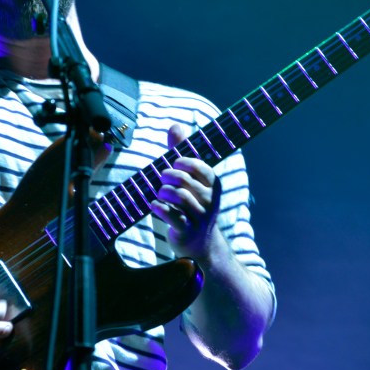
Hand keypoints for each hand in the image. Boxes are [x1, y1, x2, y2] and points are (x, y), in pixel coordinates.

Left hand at [149, 124, 222, 257]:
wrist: (201, 244)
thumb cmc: (192, 205)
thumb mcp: (191, 180)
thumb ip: (182, 153)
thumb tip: (175, 125)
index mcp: (214, 185)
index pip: (200, 167)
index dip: (182, 162)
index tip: (174, 164)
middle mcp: (210, 200)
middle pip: (184, 180)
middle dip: (167, 176)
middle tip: (161, 178)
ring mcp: (200, 217)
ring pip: (178, 196)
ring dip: (162, 191)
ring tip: (160, 193)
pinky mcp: (187, 230)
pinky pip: (170, 214)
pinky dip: (158, 207)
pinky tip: (154, 204)